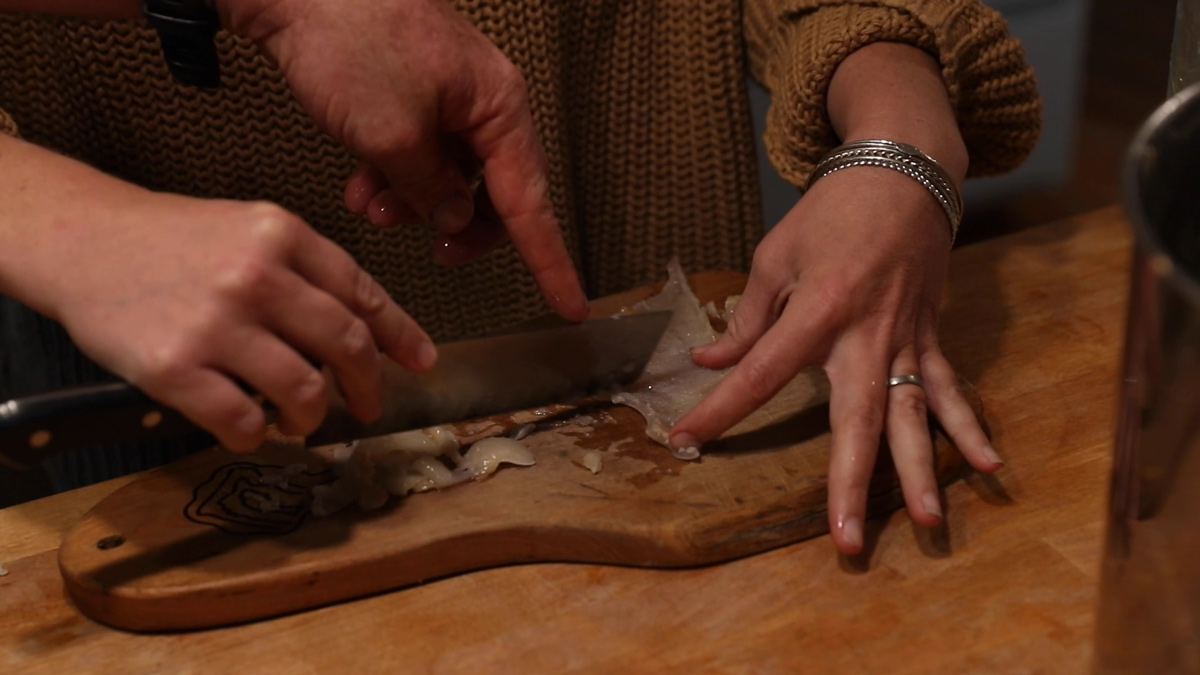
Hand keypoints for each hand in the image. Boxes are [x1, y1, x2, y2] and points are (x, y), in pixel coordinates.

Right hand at [42, 191, 432, 451]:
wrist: (83, 242)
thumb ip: (308, 271)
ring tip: (300, 419)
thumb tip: (372, 329)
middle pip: (346, 345)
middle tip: (367, 406)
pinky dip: (258, 435)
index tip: (420, 362)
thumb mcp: (249, 229)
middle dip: (367, 386)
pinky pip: (243, 422)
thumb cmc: (173, 241)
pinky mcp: (175, 368)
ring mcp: (216, 324)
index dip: (399, 334)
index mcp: (281, 235)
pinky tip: (252, 427)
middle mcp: (256, 276)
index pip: (361, 293)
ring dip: (312, 417)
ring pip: (303, 391)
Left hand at [222, 0, 588, 320]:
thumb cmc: (349, 33)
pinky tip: (362, 184)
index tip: (569, 304)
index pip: (532, 203)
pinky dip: (394, 176)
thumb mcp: (393, 135)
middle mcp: (483, 99)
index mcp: (498, 105)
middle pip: (495, 191)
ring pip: (450, 175)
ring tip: (375, 208)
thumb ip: (432, 191)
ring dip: (415, 202)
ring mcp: (448, 93)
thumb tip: (455, 220)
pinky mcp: (413, 89)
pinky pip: (420, 151)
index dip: (550, 261)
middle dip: (459, 225)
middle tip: (437, 252)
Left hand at [668, 168, 1001, 553]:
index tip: (685, 440)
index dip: (720, 410)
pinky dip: (968, 425)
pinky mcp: (930, 336)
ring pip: (913, 414)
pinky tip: (987, 465)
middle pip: (856, 417)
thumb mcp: (775, 256)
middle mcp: (867, 332)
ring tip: (926, 520)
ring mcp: (906, 339)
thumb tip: (711, 361)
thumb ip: (747, 317)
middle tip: (844, 539)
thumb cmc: (831, 212)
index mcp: (818, 309)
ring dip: (920, 470)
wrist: (904, 172)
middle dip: (851, 480)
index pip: (760, 374)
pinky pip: (950, 387)